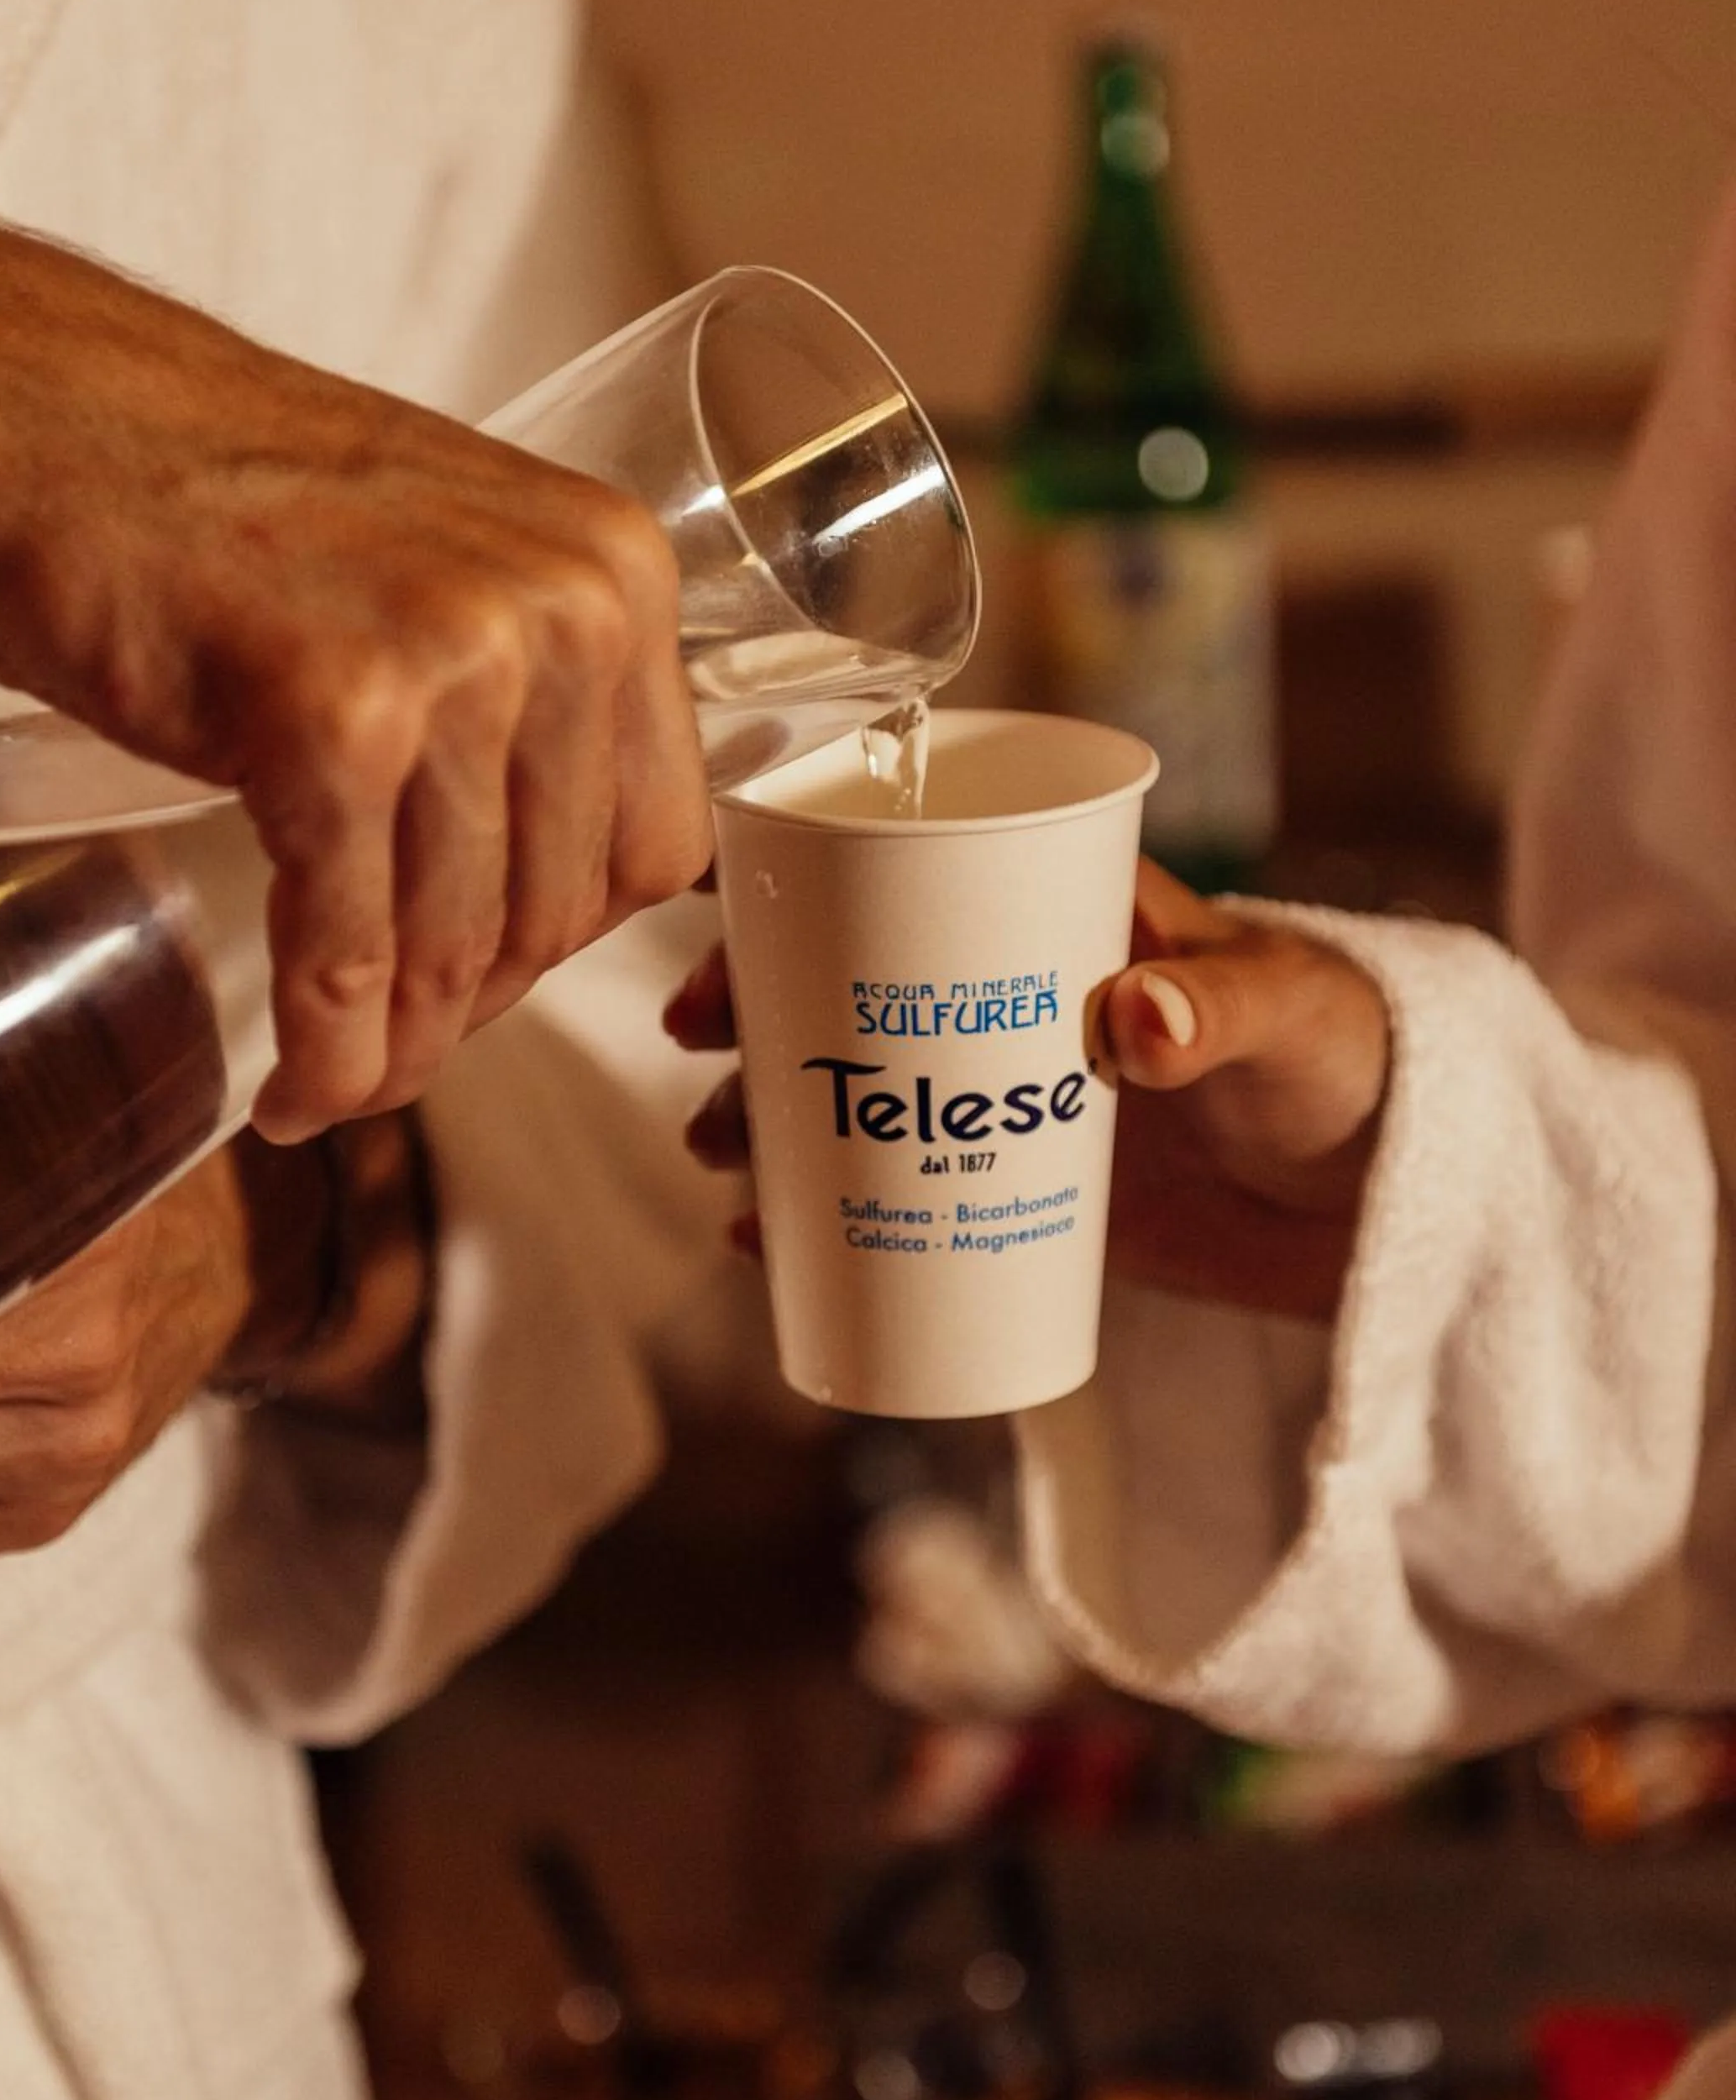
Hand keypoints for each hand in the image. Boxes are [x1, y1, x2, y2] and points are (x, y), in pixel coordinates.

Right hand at [0, 192, 711, 1139]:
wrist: (25, 420)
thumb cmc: (212, 496)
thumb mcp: (441, 568)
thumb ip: (521, 700)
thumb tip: (534, 902)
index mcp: (615, 573)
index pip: (658, 837)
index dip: (570, 938)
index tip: (490, 974)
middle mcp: (565, 612)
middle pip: (562, 907)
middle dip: (473, 1005)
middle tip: (394, 1043)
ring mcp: (455, 663)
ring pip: (458, 944)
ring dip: (396, 1050)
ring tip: (335, 1081)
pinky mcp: (335, 722)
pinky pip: (351, 947)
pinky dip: (326, 1047)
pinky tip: (293, 1086)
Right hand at [664, 862, 1391, 1322]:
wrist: (1398, 1199)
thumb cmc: (1362, 1059)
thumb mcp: (1294, 1015)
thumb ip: (1220, 1010)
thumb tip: (1131, 1017)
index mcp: (1063, 908)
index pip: (910, 860)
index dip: (802, 872)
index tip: (722, 905)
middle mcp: (1009, 994)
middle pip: (845, 980)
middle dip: (753, 1006)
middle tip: (701, 1047)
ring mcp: (1002, 1095)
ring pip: (851, 1087)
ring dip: (766, 1109)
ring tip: (724, 1154)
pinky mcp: (1013, 1187)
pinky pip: (892, 1192)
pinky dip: (819, 1212)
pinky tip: (762, 1239)